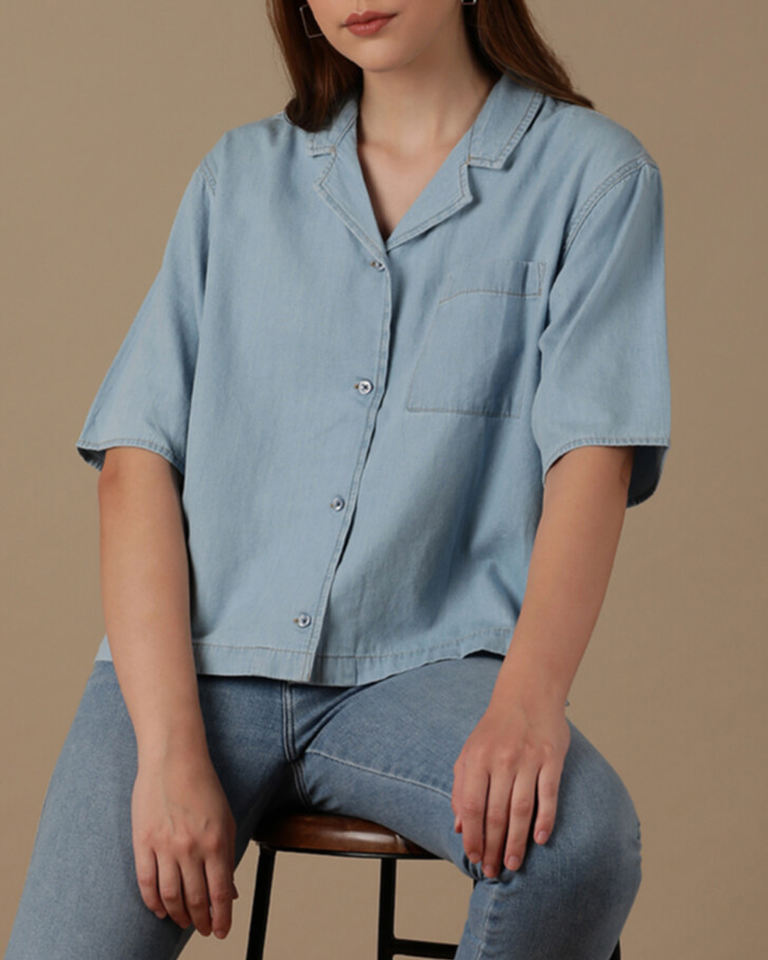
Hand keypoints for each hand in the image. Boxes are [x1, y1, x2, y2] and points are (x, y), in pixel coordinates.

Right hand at [131, 750, 239, 938]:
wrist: (174, 759)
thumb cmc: (203, 786)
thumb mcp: (226, 819)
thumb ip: (227, 856)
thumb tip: (229, 891)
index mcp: (216, 842)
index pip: (220, 893)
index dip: (222, 918)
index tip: (222, 931)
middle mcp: (190, 848)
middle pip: (195, 899)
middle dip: (201, 921)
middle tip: (204, 930)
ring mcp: (164, 846)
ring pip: (170, 896)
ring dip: (178, 916)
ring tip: (184, 923)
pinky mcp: (143, 842)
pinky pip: (146, 882)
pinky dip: (153, 902)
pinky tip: (160, 910)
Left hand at [451, 686, 569, 877]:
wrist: (527, 694)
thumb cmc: (495, 729)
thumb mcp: (469, 753)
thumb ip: (461, 788)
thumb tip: (459, 827)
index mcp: (477, 758)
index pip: (471, 806)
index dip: (472, 836)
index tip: (473, 858)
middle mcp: (501, 760)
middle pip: (496, 813)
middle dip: (492, 847)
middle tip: (493, 871)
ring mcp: (528, 759)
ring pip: (521, 810)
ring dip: (516, 842)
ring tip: (512, 864)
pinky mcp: (552, 758)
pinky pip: (548, 795)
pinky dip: (545, 820)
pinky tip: (539, 840)